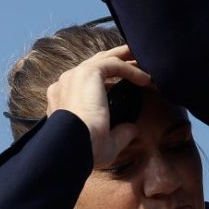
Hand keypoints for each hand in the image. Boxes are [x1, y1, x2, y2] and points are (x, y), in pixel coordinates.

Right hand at [45, 45, 150, 167]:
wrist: (73, 146)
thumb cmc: (85, 149)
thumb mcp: (105, 143)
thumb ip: (119, 133)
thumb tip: (132, 129)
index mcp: (62, 99)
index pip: (86, 82)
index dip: (109, 81)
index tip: (128, 85)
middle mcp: (66, 84)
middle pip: (96, 64)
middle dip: (118, 59)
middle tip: (137, 59)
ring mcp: (75, 76)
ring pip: (105, 59)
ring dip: (126, 59)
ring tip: (144, 60)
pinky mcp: (87, 73)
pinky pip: (114, 64)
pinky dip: (131, 69)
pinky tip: (146, 79)